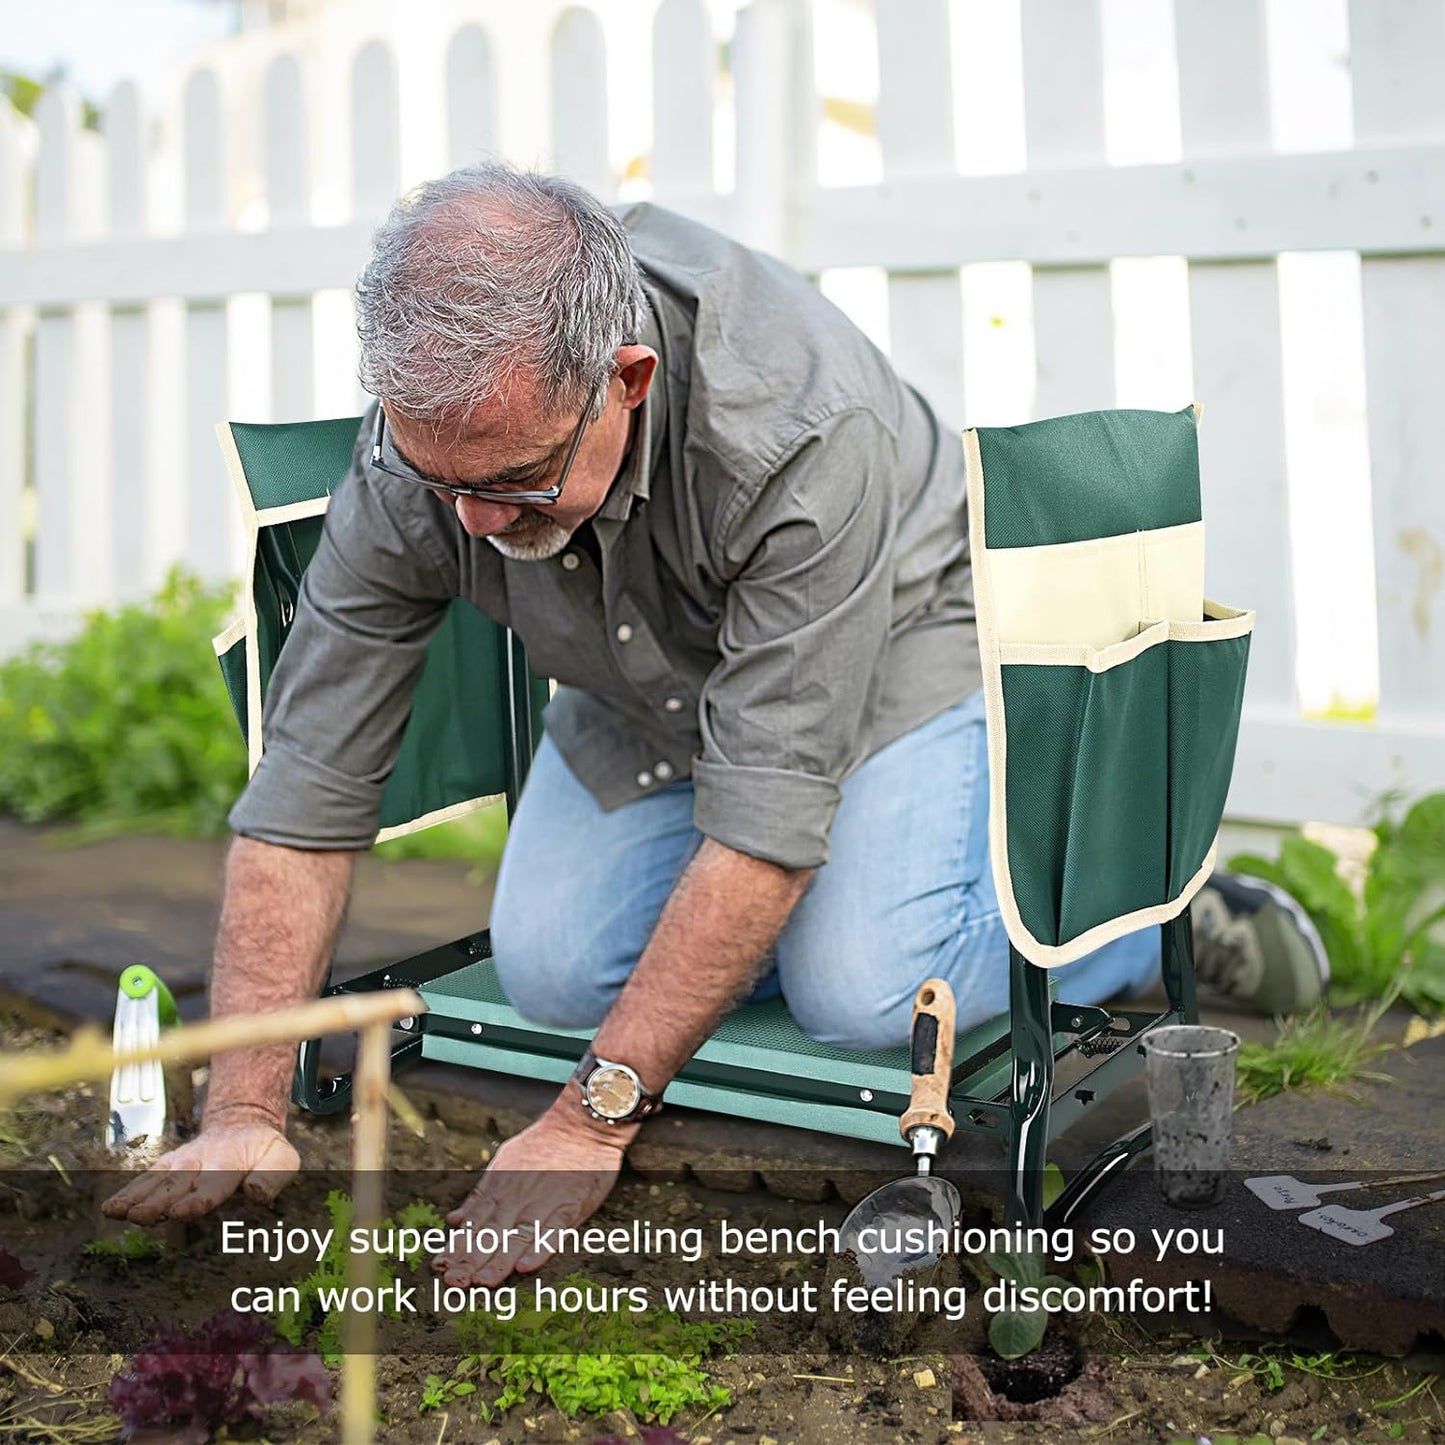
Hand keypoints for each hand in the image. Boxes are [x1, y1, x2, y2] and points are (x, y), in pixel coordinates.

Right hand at [101, 1116, 298, 1223]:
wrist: (242, 1125)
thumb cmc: (263, 1151)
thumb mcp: (283, 1158)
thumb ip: (272, 1176)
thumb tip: (256, 1194)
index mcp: (232, 1159)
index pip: (215, 1180)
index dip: (199, 1197)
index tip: (182, 1211)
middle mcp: (201, 1159)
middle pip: (178, 1183)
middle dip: (159, 1200)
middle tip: (141, 1216)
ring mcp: (181, 1161)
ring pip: (157, 1180)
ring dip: (137, 1197)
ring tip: (117, 1213)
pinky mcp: (167, 1166)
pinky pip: (146, 1178)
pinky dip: (128, 1192)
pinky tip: (110, 1209)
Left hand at [434, 1102, 631, 1287]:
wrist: (580, 1124)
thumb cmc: (542, 1144)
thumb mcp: (504, 1161)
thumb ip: (481, 1195)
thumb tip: (454, 1220)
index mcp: (499, 1187)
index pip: (474, 1223)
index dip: (457, 1247)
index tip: (440, 1268)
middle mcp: (517, 1197)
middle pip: (491, 1233)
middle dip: (471, 1259)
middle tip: (454, 1282)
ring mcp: (543, 1201)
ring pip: (518, 1236)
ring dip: (500, 1261)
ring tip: (483, 1283)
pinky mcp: (569, 1205)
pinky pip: (553, 1231)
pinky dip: (540, 1248)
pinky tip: (526, 1266)